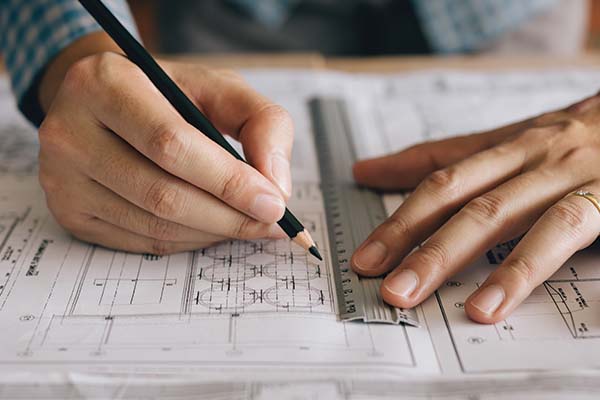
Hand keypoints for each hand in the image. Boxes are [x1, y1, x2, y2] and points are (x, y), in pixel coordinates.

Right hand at [38, 51, 292, 253]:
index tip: (274, 203)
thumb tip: (276, 186)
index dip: (228, 181)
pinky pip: (142, 242)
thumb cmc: (168, 94)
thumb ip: (262, 123)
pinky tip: (211, 226)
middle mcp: (69, 132)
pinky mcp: (69, 213)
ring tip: (246, 222)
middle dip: (229, 216)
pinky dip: (188, 241)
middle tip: (270, 222)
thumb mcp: (219, 87)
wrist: (105, 102)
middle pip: (162, 194)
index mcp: (105, 84)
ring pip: (154, 226)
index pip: (171, 145)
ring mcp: (62, 178)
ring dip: (213, 232)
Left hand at [351, 94, 599, 323]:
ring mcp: (566, 176)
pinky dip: (521, 269)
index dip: (398, 216)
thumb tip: (369, 168)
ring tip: (410, 294)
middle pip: (457, 198)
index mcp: (508, 146)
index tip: (362, 255)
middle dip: (410, 239)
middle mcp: (530, 156)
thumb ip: (448, 156)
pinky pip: (559, 233)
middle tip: (375, 279)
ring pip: (496, 213)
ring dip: (447, 255)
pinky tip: (489, 303)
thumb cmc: (582, 137)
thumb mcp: (517, 141)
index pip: (440, 180)